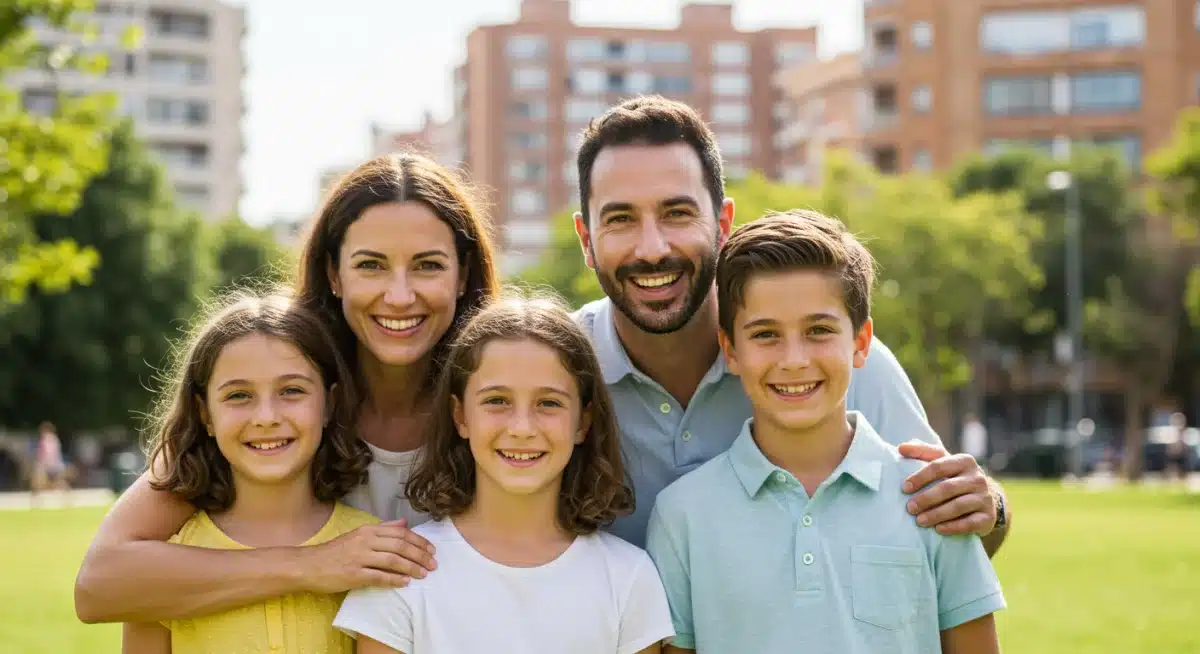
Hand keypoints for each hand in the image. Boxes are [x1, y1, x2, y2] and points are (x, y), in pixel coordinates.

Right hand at [300, 519, 436, 593]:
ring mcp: (359, 557)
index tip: (431, 550)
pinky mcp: (353, 575)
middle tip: (433, 564)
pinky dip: (395, 580)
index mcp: (368, 530)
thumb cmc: (335, 552)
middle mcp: (365, 541)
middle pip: (400, 546)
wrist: (308, 565)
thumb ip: (383, 528)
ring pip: (393, 560)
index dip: (419, 541)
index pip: (401, 533)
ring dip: (412, 568)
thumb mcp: (359, 534)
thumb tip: (404, 523)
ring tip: (424, 574)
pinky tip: (406, 583)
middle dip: (420, 555)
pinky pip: (379, 577)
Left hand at [897, 441, 996, 536]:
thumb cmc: (954, 478)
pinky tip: (938, 529)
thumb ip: (923, 452)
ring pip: (958, 506)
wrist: (985, 500)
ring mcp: (985, 497)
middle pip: (947, 487)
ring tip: (919, 521)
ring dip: (936, 514)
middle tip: (909, 508)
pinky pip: (970, 523)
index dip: (920, 477)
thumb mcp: (943, 462)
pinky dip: (953, 527)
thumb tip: (901, 448)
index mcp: (964, 461)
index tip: (904, 488)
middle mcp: (977, 478)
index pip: (938, 466)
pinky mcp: (988, 517)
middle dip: (926, 498)